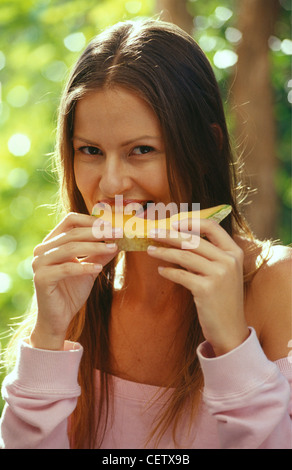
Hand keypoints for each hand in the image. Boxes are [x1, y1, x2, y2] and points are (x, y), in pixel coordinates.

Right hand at [30, 212, 119, 349]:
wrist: (58, 319)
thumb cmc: (72, 292)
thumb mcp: (91, 268)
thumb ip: (101, 254)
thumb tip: (118, 239)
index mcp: (51, 243)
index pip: (70, 221)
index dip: (92, 220)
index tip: (112, 224)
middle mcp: (42, 250)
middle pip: (72, 233)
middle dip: (98, 232)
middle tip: (118, 233)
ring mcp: (39, 263)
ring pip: (70, 248)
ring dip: (95, 247)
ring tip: (113, 247)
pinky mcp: (42, 278)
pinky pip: (66, 268)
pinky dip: (84, 267)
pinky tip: (99, 268)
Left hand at [147, 218, 248, 355]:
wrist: (231, 329)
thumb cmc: (223, 299)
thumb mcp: (224, 273)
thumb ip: (209, 256)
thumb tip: (179, 238)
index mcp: (234, 252)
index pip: (213, 227)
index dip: (192, 222)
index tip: (174, 223)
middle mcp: (229, 261)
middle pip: (193, 240)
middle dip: (170, 235)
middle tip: (153, 232)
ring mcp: (219, 274)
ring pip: (184, 256)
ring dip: (164, 251)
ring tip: (150, 250)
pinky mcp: (207, 289)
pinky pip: (181, 275)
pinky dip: (168, 271)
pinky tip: (161, 270)